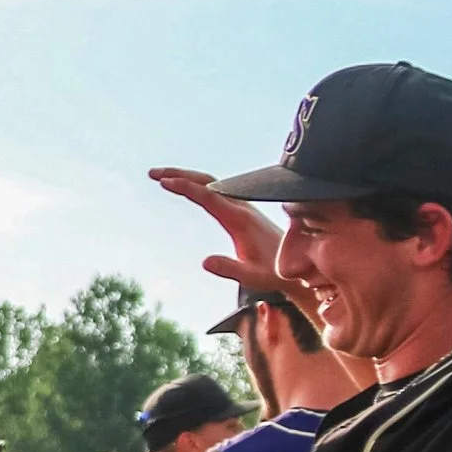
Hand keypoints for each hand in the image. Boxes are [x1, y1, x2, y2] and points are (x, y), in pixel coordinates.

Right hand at [150, 167, 287, 289]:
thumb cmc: (274, 274)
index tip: (164, 182)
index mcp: (240, 219)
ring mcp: (242, 207)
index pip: (208, 196)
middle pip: (207, 182)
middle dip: (180, 175)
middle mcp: (241, 207)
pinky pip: (216, 191)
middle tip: (153, 173)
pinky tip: (187, 188)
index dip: (186, 187)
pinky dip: (197, 185)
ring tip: (162, 177)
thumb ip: (230, 269)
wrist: (299, 267)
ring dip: (187, 177)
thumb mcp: (252, 277)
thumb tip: (205, 262)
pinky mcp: (242, 211)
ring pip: (211, 184)